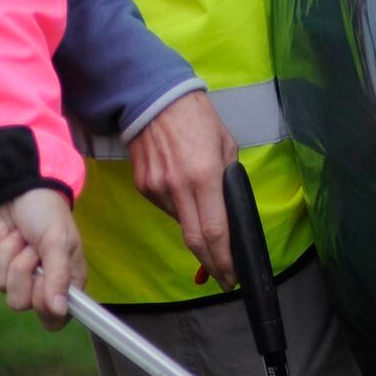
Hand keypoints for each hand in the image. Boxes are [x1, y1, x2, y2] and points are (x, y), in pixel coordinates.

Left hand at [0, 187, 85, 330]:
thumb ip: (59, 274)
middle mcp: (38, 284)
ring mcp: (13, 274)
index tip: (41, 281)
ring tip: (18, 234)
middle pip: (19, 302)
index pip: (53, 320)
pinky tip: (3, 230)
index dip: (43, 305)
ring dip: (7, 251)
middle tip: (30, 247)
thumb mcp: (58, 239)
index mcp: (64, 283)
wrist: (19, 185)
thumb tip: (60, 310)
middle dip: (21, 268)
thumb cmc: (47, 212)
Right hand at [128, 92, 238, 290]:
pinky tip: (180, 186)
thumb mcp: (225, 145)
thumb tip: (228, 209)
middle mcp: (178, 187)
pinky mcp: (142, 185)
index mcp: (205, 176)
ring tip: (199, 204)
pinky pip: (165, 207)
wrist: (153, 98)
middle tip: (223, 277)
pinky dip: (177, 206)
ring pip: (179, 222)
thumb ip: (228, 179)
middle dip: (212, 264)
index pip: (215, 232)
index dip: (224, 260)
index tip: (233, 276)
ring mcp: (156, 188)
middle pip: (195, 240)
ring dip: (194, 226)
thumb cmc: (197, 117)